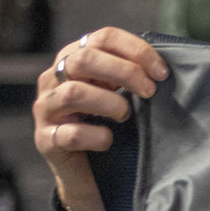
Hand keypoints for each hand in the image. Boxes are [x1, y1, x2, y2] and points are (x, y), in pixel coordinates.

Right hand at [32, 28, 167, 210]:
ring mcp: (45, 108)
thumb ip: (133, 72)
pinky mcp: (44, 140)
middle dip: (126, 73)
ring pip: (73, 93)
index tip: (162, 72)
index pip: (104, 37)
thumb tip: (165, 65)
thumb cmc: (110, 122)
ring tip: (126, 116)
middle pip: (85, 59)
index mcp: (75, 57)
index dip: (136, 50)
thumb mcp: (121, 90)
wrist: (89, 172)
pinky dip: (97, 136)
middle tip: (149, 92)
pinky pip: (70, 133)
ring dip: (110, 103)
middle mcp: (53, 78)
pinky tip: (109, 140)